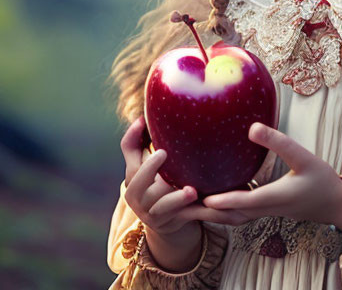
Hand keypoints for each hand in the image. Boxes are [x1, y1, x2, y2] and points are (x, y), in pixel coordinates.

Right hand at [121, 116, 236, 234]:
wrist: (167, 222)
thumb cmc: (157, 185)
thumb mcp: (146, 168)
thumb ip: (140, 145)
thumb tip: (142, 117)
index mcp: (133, 180)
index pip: (129, 160)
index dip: (133, 140)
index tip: (145, 124)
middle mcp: (139, 198)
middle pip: (140, 182)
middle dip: (150, 168)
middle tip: (163, 153)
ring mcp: (155, 214)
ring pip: (163, 206)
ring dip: (177, 198)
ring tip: (191, 191)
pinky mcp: (173, 223)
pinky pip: (188, 217)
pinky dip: (201, 211)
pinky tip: (213, 204)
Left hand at [200, 123, 341, 232]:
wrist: (336, 205)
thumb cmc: (322, 180)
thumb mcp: (304, 157)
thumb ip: (279, 143)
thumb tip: (252, 127)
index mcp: (276, 197)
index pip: (245, 201)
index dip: (224, 199)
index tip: (203, 197)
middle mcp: (267, 209)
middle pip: (232, 216)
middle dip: (208, 213)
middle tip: (183, 206)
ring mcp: (267, 213)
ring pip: (234, 219)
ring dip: (213, 214)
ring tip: (191, 203)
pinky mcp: (267, 211)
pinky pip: (241, 215)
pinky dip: (225, 211)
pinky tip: (216, 199)